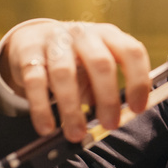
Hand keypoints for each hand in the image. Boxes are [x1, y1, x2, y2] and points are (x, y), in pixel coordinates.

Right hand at [0, 21, 150, 141]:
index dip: (138, 81)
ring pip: (64, 73)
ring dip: (72, 109)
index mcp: (108, 35)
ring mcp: (55, 41)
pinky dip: (41, 108)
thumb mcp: (96, 67)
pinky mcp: (28, 54)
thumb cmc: (74, 60)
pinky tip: (47, 127)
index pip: (132, 52)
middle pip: (101, 63)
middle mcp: (83, 34)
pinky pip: (35, 82)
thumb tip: (116, 119)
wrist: (32, 39)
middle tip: (110, 125)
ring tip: (76, 134)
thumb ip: (108, 89)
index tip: (138, 108)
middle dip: (107, 98)